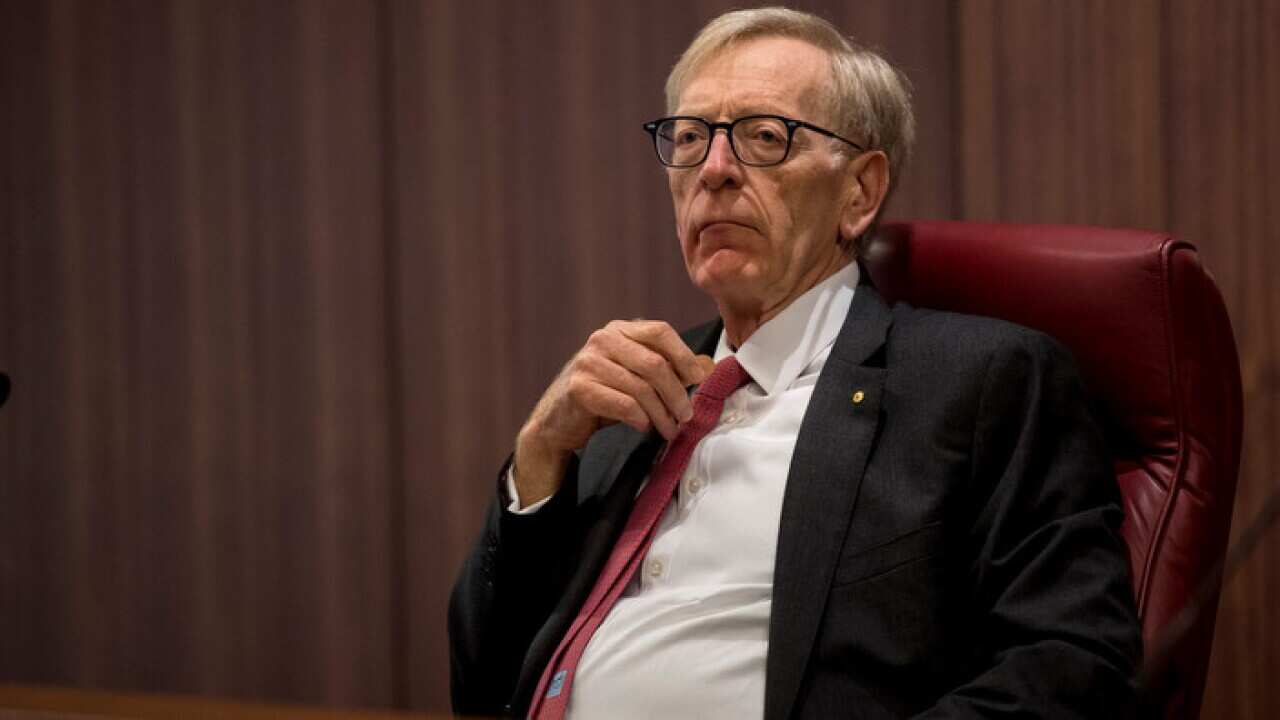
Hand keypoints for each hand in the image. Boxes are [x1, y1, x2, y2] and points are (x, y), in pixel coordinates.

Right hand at [513, 320, 714, 505]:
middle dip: (677, 394)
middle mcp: (602, 339)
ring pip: (641, 388)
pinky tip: (644, 426)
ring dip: (662, 414)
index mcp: (619, 329)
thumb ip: (667, 368)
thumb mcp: (636, 377)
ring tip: (670, 430)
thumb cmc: (603, 396)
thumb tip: (706, 367)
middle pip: (655, 363)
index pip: (661, 332)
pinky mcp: (579, 388)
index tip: (700, 380)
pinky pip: (624, 404)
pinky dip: (640, 418)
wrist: (557, 421)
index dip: (684, 355)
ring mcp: (588, 362)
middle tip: (686, 417)